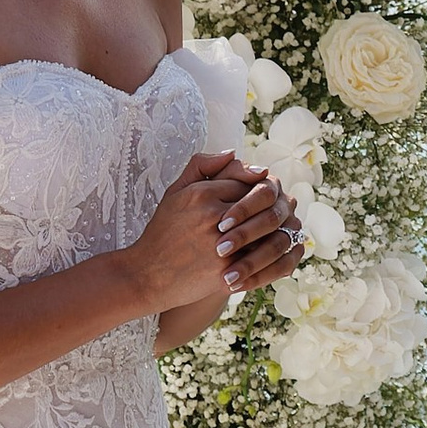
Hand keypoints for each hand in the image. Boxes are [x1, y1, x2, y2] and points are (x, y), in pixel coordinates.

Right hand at [127, 153, 307, 321]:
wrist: (148, 274)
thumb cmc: (163, 231)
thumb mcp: (175, 191)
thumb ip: (202, 166)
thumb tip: (233, 152)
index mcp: (202, 193)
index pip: (247, 180)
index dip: (258, 186)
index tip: (262, 191)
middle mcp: (213, 217)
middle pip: (261, 203)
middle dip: (272, 206)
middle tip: (278, 208)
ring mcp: (222, 246)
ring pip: (267, 230)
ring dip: (278, 228)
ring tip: (277, 228)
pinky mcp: (228, 271)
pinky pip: (263, 258)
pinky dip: (275, 253)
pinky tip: (275, 250)